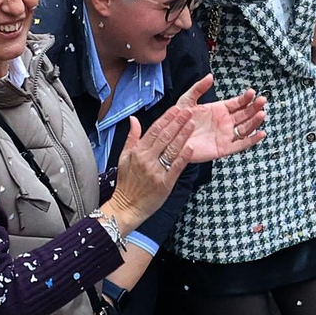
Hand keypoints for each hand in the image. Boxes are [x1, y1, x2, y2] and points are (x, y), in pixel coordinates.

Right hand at [106, 106, 197, 232]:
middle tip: (188, 111)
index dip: (166, 119)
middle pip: (164, 137)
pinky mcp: (165, 183)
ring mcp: (156, 171)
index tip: (175, 109)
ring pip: (172, 149)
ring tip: (192, 124)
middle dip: (177, 123)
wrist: (127, 205)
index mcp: (137, 152)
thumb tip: (133, 119)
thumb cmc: (126, 182)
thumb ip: (131, 137)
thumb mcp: (123, 156)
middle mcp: (147, 159)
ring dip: (183, 135)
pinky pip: (176, 167)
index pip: (153, 131)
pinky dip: (184, 156)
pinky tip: (191, 146)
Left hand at [173, 76, 266, 162]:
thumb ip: (198, 88)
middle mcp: (225, 122)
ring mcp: (226, 135)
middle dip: (254, 107)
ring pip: (245, 128)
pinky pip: (241, 145)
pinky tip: (261, 133)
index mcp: (219, 110)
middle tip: (262, 100)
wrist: (172, 139)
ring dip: (255, 121)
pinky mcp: (224, 148)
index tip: (252, 92)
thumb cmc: (179, 120)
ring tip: (261, 113)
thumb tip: (210, 76)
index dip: (245, 98)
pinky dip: (252, 140)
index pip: (237, 103)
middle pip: (245, 115)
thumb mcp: (187, 100)